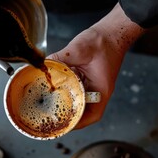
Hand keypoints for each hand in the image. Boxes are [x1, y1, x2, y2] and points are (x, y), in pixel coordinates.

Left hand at [47, 3, 144, 128]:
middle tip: (52, 116)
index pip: (93, 115)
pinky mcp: (88, 76)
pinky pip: (77, 87)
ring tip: (51, 105)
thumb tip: (45, 64)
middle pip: (84, 109)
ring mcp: (93, 83)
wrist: (113, 31)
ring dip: (68, 102)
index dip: (79, 124)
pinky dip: (67, 89)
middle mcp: (98, 89)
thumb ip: (61, 58)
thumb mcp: (80, 49)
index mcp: (101, 89)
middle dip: (70, 114)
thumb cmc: (104, 41)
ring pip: (80, 99)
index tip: (65, 126)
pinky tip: (56, 87)